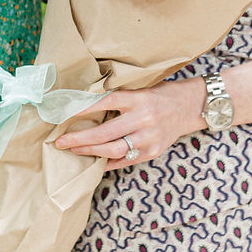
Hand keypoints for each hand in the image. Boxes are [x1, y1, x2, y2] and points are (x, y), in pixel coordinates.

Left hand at [54, 77, 206, 170]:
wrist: (191, 107)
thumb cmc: (162, 94)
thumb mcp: (142, 89)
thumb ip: (120, 98)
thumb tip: (86, 104)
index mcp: (139, 99)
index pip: (106, 102)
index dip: (84, 108)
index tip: (64, 113)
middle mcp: (143, 119)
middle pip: (105, 133)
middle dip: (79, 139)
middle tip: (60, 142)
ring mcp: (149, 138)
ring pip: (113, 150)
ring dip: (90, 151)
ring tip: (74, 150)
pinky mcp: (153, 151)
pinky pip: (125, 161)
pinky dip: (108, 162)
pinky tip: (93, 161)